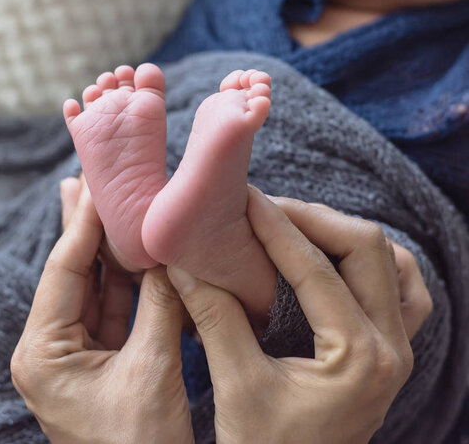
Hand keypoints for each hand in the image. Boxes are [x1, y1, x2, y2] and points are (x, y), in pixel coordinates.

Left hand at [11, 176, 192, 443]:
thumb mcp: (152, 370)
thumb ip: (160, 305)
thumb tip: (169, 253)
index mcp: (43, 352)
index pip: (64, 271)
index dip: (84, 224)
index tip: (98, 184)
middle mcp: (51, 348)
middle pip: (72, 273)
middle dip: (83, 227)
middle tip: (86, 180)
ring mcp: (76, 353)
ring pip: (94, 288)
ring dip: (106, 249)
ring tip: (106, 202)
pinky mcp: (101, 359)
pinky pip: (114, 309)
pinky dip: (127, 280)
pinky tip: (133, 250)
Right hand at [168, 186, 429, 443]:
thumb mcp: (236, 387)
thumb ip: (214, 318)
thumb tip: (183, 264)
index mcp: (358, 358)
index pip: (316, 268)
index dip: (275, 226)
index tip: (245, 198)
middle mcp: (391, 348)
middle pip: (367, 249)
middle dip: (312, 219)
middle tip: (264, 209)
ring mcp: (397, 349)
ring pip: (391, 262)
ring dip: (343, 234)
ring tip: (294, 227)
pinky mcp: (389, 351)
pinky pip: (402, 288)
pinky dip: (371, 261)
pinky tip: (336, 258)